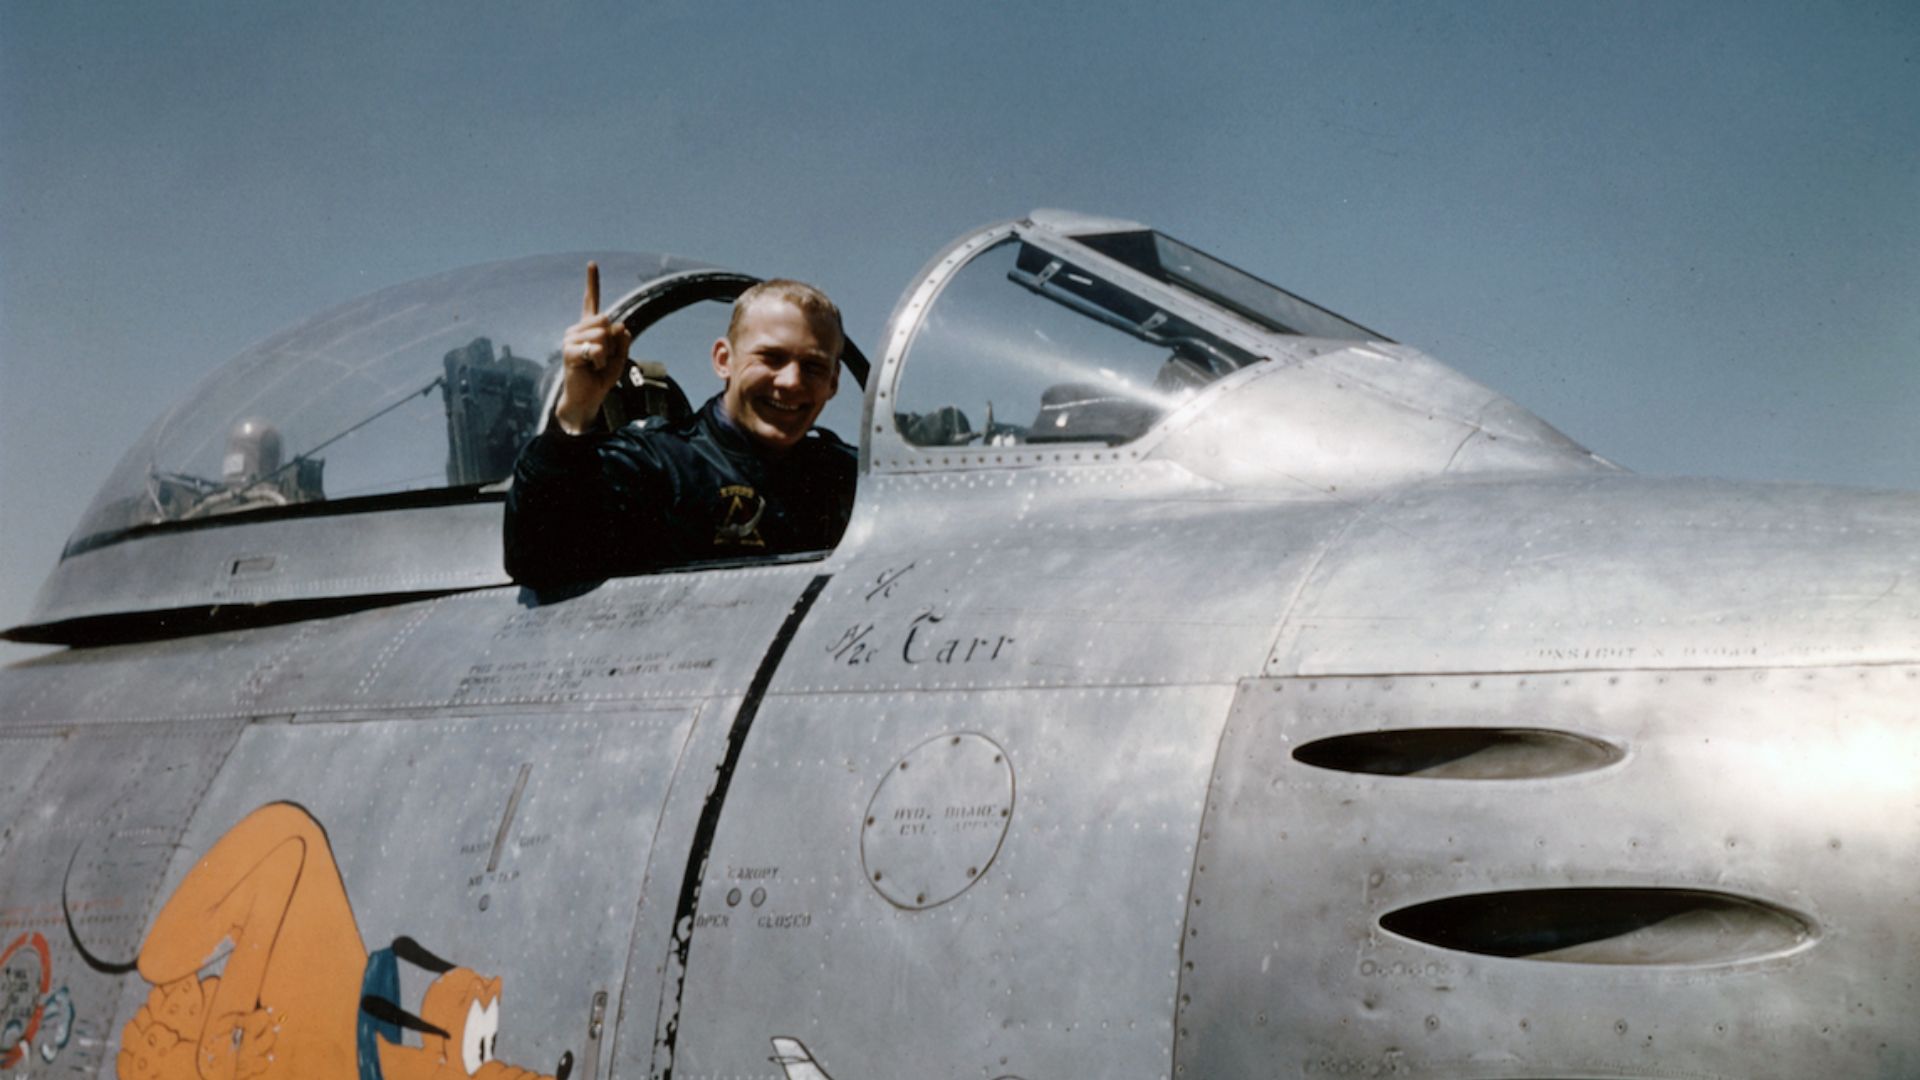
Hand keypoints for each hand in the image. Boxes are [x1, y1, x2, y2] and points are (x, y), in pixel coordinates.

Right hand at [553, 261, 632, 434]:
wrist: (587, 397)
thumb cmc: (600, 378)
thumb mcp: (620, 357)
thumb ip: (623, 341)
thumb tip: (621, 326)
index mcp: (589, 327)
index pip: (591, 301)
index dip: (592, 282)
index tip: (592, 263)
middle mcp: (577, 329)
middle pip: (607, 321)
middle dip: (613, 342)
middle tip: (602, 359)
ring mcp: (570, 338)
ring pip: (603, 335)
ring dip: (607, 354)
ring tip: (595, 365)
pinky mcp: (569, 350)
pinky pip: (597, 349)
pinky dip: (601, 362)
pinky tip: (590, 368)